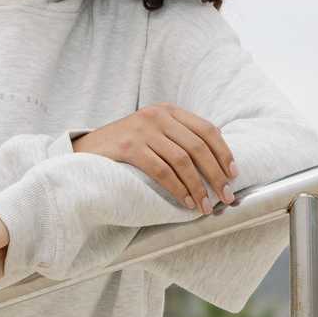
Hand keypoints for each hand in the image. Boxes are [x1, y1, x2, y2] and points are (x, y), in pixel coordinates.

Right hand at [71, 104, 237, 214]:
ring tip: (206, 206)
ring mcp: (142, 129)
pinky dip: (177, 189)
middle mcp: (158, 115)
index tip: (234, 175)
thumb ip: (177, 139)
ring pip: (182, 161)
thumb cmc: (123, 147)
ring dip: (198, 187)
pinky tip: (185, 202)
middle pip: (198, 146)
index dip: (224, 153)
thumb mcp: (152, 133)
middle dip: (216, 174)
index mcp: (168, 110)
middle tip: (226, 196)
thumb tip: (214, 165)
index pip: (207, 129)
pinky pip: (161, 171)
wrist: (83, 149)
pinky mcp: (129, 146)